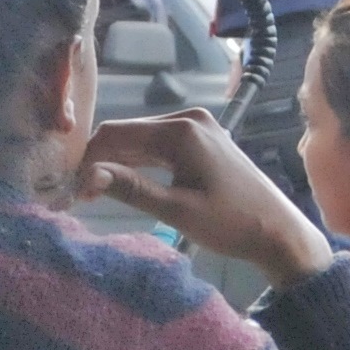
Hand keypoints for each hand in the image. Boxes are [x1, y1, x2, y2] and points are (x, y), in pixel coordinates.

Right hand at [79, 110, 333, 285]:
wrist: (278, 231)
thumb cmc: (232, 223)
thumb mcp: (177, 210)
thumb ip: (131, 188)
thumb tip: (87, 176)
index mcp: (181, 130)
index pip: (117, 133)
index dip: (88, 158)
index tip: (70, 187)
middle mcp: (188, 118)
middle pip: (128, 133)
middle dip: (101, 161)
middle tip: (78, 194)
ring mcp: (198, 127)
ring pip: (142, 140)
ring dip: (118, 162)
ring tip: (95, 192)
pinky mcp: (203, 140)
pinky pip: (160, 145)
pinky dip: (140, 162)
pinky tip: (124, 181)